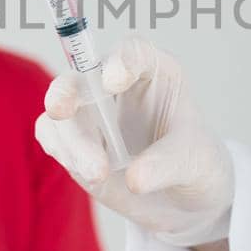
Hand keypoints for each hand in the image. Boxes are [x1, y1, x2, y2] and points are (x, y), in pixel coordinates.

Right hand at [35, 38, 233, 246]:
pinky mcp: (75, 141)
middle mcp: (117, 84)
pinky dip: (62, 151)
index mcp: (154, 71)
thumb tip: (133, 179)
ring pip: (62, 110)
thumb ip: (166, 164)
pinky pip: (52, 135)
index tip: (114, 81)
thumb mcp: (195, 160)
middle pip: (82, 74)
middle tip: (60, 110)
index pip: (133, 51)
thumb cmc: (197, 164)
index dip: (120, 60)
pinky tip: (90, 173)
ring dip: (73, 140)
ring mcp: (92, 112)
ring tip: (98, 174)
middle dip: (67, 90)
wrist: (185, 198)